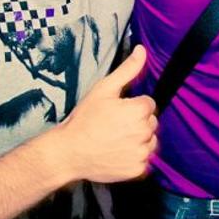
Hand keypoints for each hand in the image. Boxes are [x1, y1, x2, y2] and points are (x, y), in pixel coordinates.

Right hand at [55, 45, 157, 183]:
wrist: (68, 152)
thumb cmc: (84, 119)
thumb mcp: (104, 89)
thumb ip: (128, 69)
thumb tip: (142, 49)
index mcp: (140, 111)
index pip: (148, 104)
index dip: (132, 106)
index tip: (116, 112)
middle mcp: (145, 132)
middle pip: (150, 122)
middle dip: (137, 122)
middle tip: (114, 126)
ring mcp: (142, 153)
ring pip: (150, 141)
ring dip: (138, 140)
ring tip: (116, 140)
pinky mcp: (138, 169)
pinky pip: (144, 159)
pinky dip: (134, 157)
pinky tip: (117, 153)